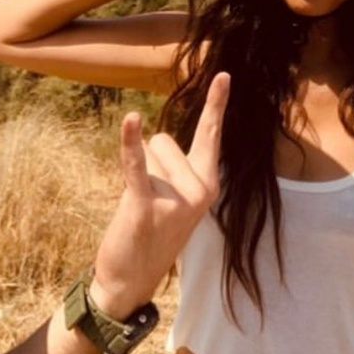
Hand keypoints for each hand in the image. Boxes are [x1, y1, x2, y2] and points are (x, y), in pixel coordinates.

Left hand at [90, 71, 229, 317]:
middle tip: (151, 201)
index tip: (223, 74)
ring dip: (137, 175)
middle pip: (165, 141)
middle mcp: (200, 190)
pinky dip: (130, 141)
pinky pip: (135, 163)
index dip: (217, 104)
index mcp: (209, 184)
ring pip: (147, 153)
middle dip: (150, 162)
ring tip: (141, 208)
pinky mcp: (145, 203)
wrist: (130, 279)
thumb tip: (153, 140)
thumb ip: (177, 167)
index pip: (212, 135)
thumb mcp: (177, 197)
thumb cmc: (151, 231)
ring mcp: (176, 198)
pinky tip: (130, 120)